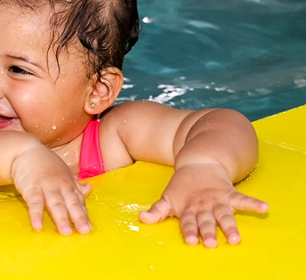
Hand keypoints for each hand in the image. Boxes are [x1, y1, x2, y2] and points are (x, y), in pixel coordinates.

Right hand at [11, 144, 91, 234]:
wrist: (25, 151)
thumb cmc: (46, 163)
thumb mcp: (63, 172)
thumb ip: (75, 184)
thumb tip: (89, 189)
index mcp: (68, 183)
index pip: (79, 201)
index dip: (84, 214)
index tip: (89, 228)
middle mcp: (60, 186)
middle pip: (70, 203)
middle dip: (78, 217)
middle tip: (84, 231)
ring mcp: (45, 186)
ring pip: (55, 203)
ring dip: (61, 218)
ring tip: (66, 232)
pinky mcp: (31, 188)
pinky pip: (34, 203)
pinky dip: (36, 214)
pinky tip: (38, 226)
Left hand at [139, 163, 268, 247]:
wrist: (198, 162)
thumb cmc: (182, 186)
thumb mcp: (167, 197)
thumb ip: (157, 211)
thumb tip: (141, 219)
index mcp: (187, 208)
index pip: (186, 221)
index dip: (188, 230)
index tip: (191, 241)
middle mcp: (203, 205)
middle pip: (205, 220)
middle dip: (207, 232)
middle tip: (210, 244)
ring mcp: (217, 199)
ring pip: (224, 214)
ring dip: (229, 226)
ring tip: (235, 238)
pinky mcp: (229, 193)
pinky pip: (243, 199)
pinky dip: (254, 203)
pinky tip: (265, 208)